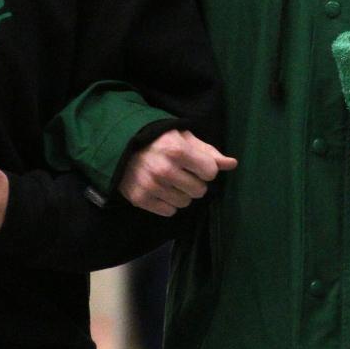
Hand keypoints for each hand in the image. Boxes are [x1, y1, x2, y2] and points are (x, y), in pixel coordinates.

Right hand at [119, 130, 236, 217]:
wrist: (117, 145)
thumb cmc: (156, 138)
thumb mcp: (182, 137)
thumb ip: (208, 152)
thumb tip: (233, 164)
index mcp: (177, 150)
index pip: (210, 172)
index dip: (205, 168)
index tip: (195, 163)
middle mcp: (164, 170)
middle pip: (199, 190)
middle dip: (194, 182)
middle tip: (181, 172)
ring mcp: (151, 186)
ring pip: (185, 203)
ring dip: (181, 193)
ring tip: (169, 181)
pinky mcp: (140, 199)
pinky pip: (169, 211)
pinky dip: (167, 203)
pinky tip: (159, 190)